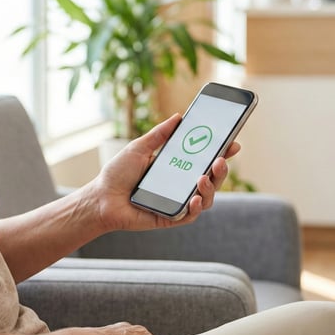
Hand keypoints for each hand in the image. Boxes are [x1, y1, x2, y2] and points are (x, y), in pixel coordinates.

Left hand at [81, 114, 239, 232]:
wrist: (100, 198)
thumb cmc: (117, 173)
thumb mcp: (139, 148)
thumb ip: (159, 134)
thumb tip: (179, 117)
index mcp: (177, 167)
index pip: (205, 159)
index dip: (221, 152)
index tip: (233, 142)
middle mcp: (181, 185)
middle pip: (212, 178)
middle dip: (221, 169)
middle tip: (221, 159)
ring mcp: (178, 202)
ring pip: (206, 198)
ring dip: (211, 188)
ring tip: (204, 178)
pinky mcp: (171, 217)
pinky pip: (190, 215)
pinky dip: (196, 207)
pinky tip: (194, 198)